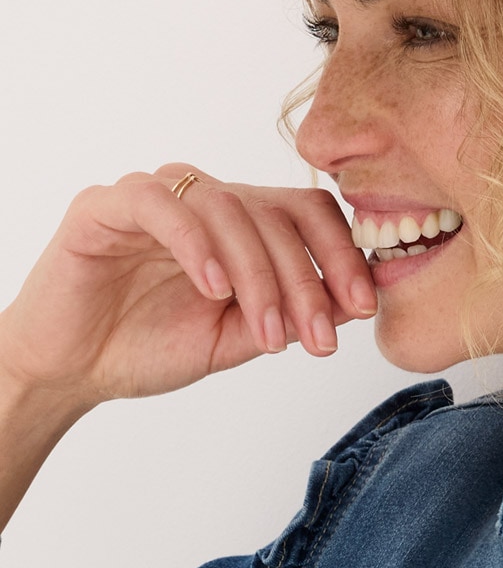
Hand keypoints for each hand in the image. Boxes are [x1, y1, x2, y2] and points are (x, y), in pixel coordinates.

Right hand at [0, 165, 377, 413]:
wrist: (72, 369)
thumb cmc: (148, 346)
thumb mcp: (236, 339)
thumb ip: (290, 314)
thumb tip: (357, 301)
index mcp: (240, 224)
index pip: (307, 213)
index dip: (342, 255)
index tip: (363, 310)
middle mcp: (203, 200)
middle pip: (277, 213)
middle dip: (307, 281)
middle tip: (318, 338)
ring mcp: (156, 198)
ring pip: (228, 207)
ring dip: (260, 275)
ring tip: (268, 333)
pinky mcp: (105, 207)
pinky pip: (161, 206)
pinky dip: (197, 245)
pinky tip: (215, 291)